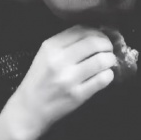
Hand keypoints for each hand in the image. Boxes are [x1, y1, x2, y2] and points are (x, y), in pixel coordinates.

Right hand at [9, 25, 115, 139]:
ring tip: (109, 63)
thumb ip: (67, 42)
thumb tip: (96, 33)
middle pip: (95, 43)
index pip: (82, 30)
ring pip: (102, 60)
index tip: (102, 38)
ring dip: (111, 60)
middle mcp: (59, 60)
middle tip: (109, 50)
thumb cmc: (40, 80)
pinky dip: (109, 75)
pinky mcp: (78, 95)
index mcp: (51, 46)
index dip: (99, 32)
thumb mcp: (46, 55)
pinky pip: (103, 79)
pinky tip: (105, 75)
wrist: (29, 109)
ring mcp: (69, 78)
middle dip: (108, 45)